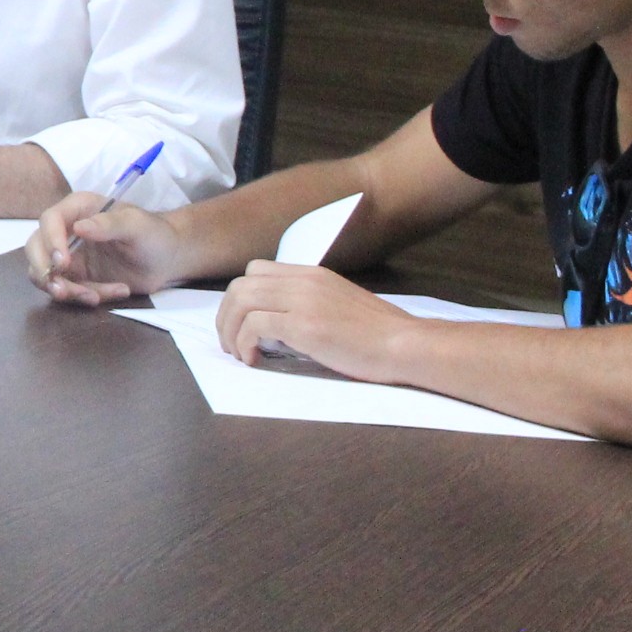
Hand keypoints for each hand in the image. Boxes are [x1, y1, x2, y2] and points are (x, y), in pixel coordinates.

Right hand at [27, 190, 191, 304]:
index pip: (50, 220)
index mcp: (78, 209)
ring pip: (46, 274)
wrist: (168, 260)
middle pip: (36, 247)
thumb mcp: (136, 225)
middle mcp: (67, 231)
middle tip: (61, 288)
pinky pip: (67, 290)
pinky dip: (85, 296)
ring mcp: (69, 256)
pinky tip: (116, 291)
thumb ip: (109, 224)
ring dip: (64, 289)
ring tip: (94, 297)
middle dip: (44, 269)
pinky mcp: (76, 278)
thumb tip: (79, 228)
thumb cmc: (154, 234)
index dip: (50, 240)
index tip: (63, 262)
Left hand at [214, 261, 421, 376]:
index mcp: (311, 274)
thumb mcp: (337, 304)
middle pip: (240, 285)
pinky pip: (254, 326)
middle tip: (231, 343)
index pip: (256, 271)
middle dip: (226, 316)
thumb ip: (308, 303)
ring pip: (241, 301)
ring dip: (230, 331)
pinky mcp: (304, 325)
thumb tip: (276, 324)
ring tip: (239, 354)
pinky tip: (254, 361)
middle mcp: (303, 280)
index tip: (241, 324)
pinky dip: (244, 344)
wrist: (404, 344)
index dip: (240, 297)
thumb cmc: (377, 334)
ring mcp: (302, 301)